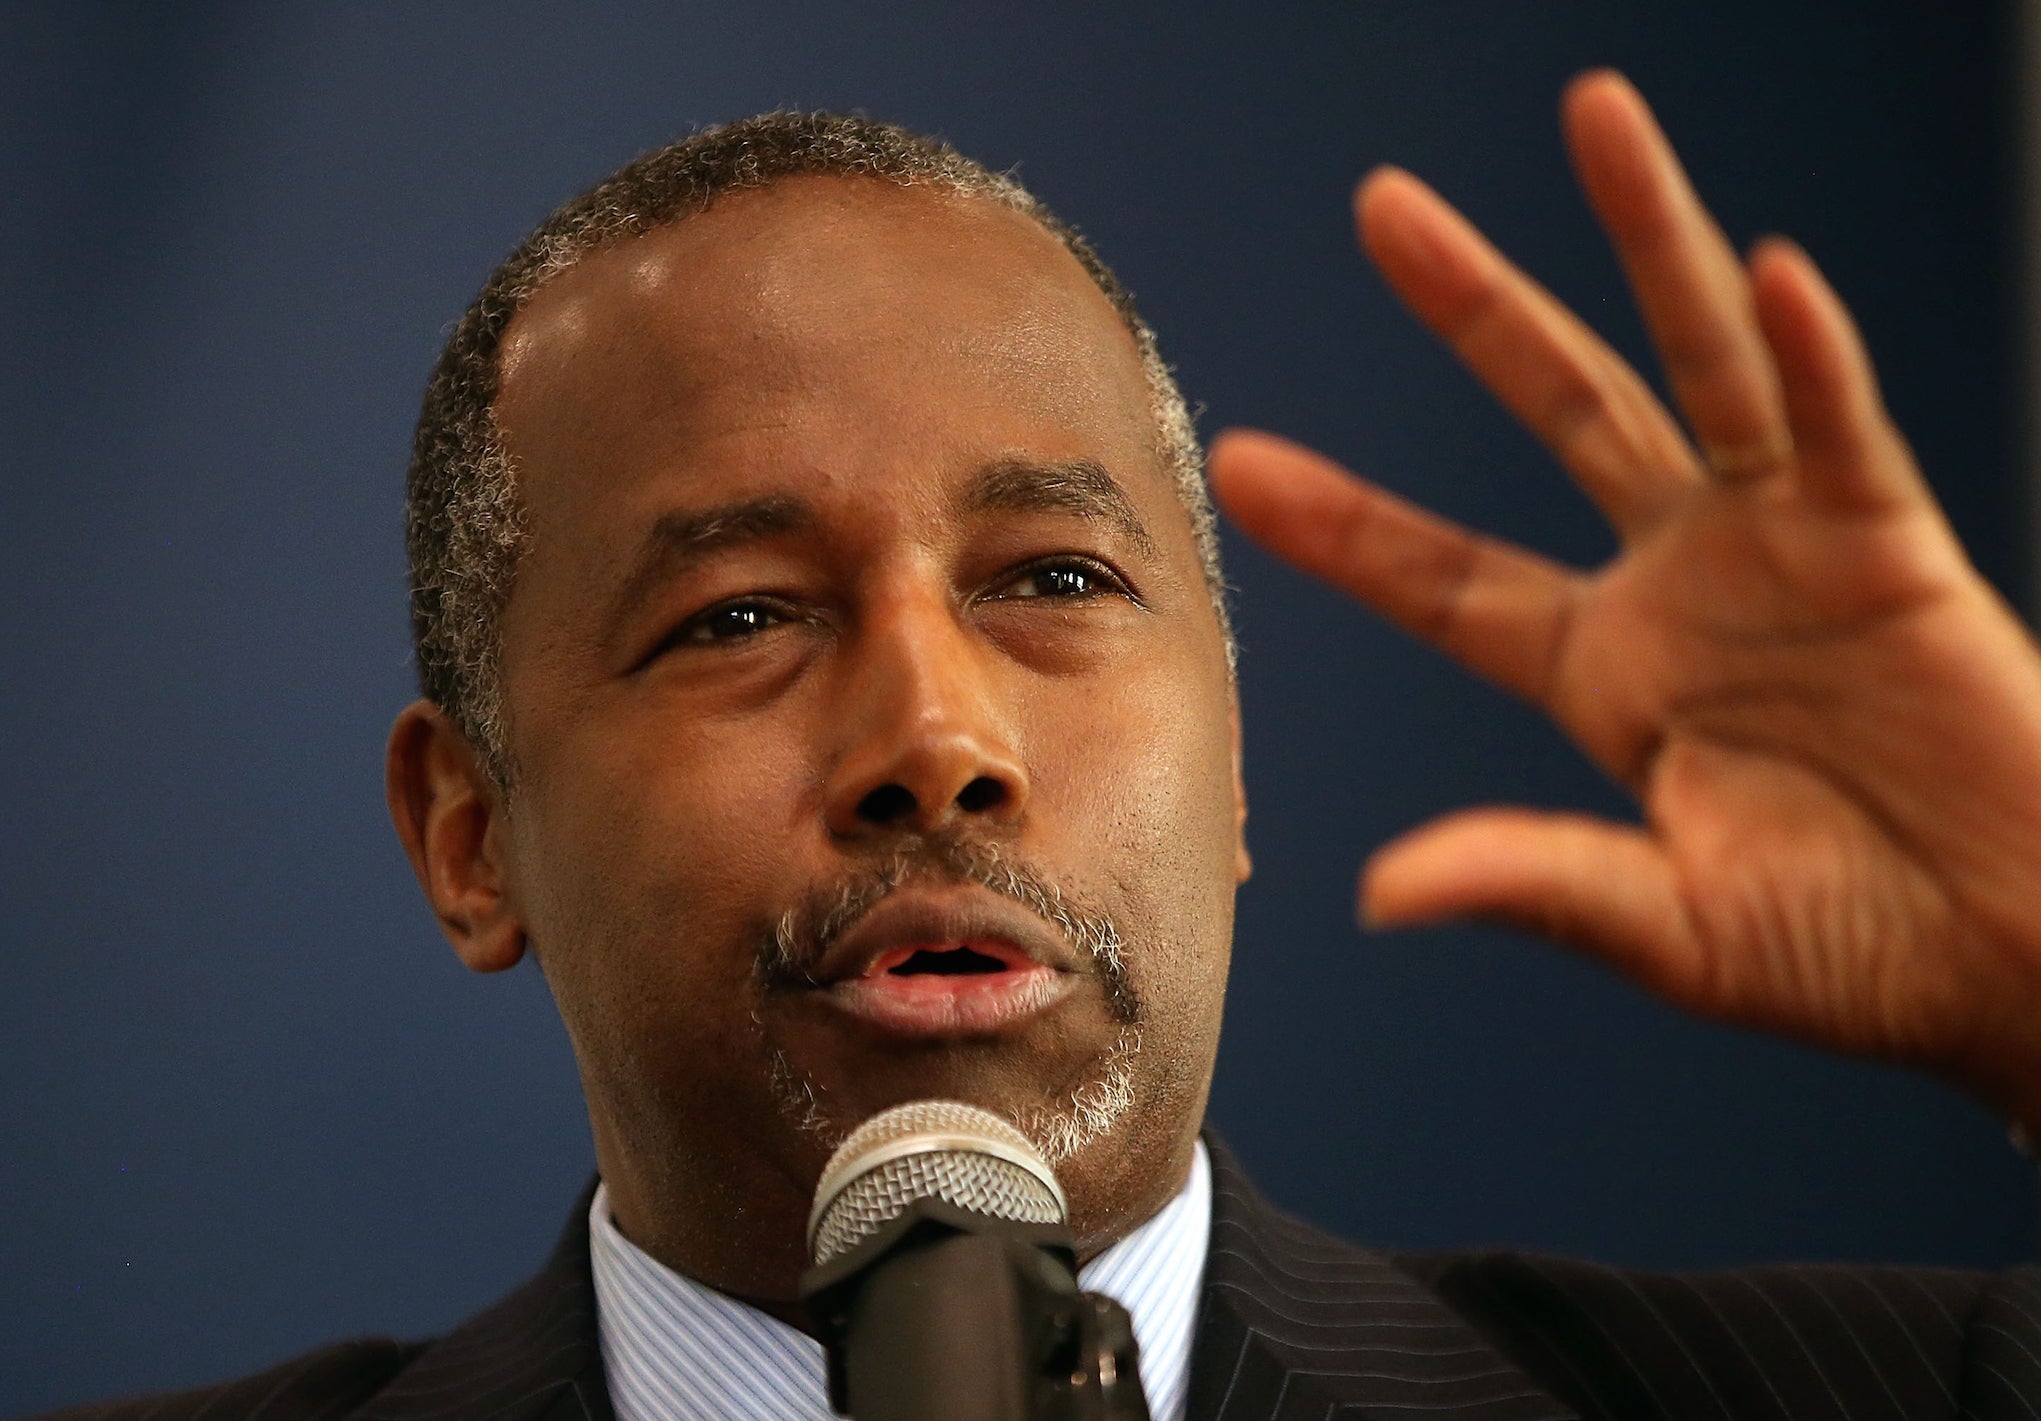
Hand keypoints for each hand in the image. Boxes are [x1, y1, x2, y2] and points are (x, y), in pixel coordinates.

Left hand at [1210, 70, 2040, 1128]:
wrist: (2010, 958)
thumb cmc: (1852, 952)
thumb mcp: (1663, 924)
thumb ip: (1529, 879)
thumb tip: (1378, 890)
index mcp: (1600, 672)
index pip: (1440, 577)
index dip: (1343, 520)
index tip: (1243, 458)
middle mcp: (1677, 583)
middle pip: (1555, 408)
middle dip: (1471, 306)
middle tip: (1383, 206)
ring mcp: (1782, 546)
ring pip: (1699, 363)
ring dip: (1649, 239)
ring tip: (1592, 118)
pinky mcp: (1890, 544)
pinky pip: (1842, 432)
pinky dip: (1811, 356)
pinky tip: (1768, 275)